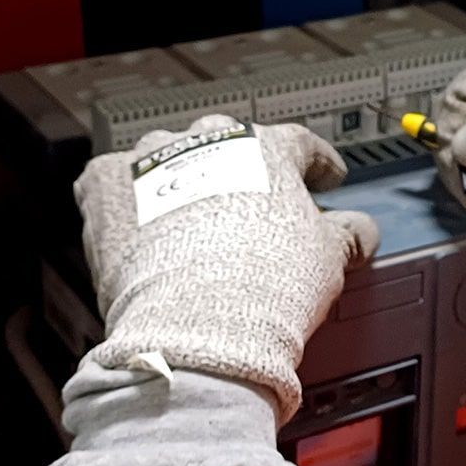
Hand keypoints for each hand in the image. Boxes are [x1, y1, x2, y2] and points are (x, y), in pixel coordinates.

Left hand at [74, 119, 378, 423]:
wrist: (198, 324)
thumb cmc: (265, 289)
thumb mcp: (330, 258)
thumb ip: (348, 233)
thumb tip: (360, 232)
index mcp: (269, 148)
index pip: (300, 144)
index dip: (315, 163)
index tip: (322, 177)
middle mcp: (209, 141)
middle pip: (228, 143)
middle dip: (239, 169)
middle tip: (247, 204)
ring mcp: (154, 159)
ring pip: (167, 156)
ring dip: (177, 178)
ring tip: (183, 217)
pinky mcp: (105, 186)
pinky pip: (112, 180)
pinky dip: (123, 199)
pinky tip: (134, 222)